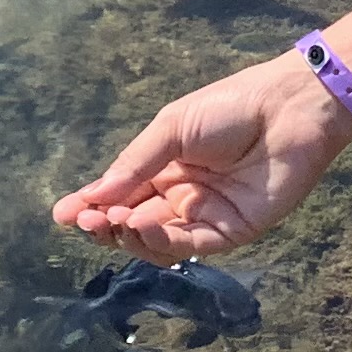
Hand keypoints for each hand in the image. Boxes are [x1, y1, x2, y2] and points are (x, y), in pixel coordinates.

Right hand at [53, 56, 351, 259]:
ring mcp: (205, 216)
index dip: (92, 206)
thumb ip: (135, 164)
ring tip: (115, 219)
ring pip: (156, 242)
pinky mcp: (231, 232)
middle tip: (86, 220)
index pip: (120, 194)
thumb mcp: (171, 128)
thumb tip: (94, 197)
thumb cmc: (231, 106)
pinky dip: (160, 239)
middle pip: (133, 223)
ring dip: (129, 235)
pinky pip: (188, 245)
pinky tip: (142, 223)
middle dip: (104, 224)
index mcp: (164, 168)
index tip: (63, 214)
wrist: (288, 109)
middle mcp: (181, 197)